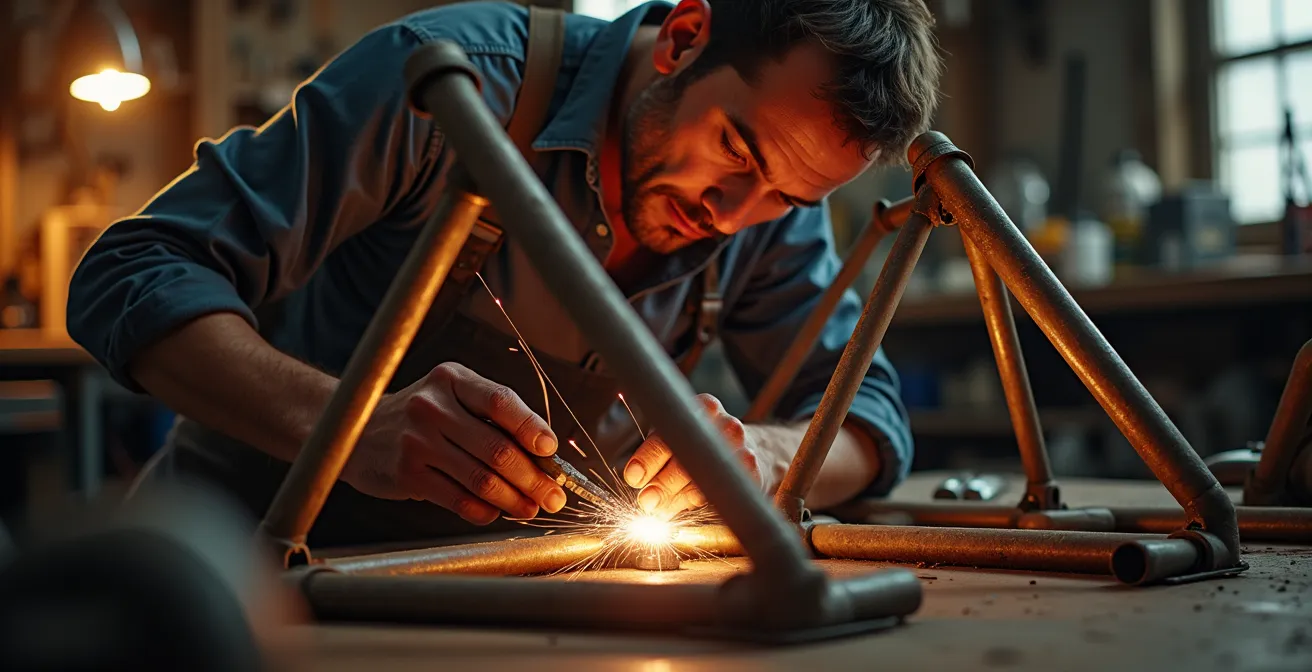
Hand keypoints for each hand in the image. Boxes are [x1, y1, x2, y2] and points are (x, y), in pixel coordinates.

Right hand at [343, 362, 566, 523]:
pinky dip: (483, 510)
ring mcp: (416, 442)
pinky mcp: (406, 474)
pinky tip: (496, 512)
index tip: (551, 450)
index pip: (500, 401)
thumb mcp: (451, 396)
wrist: (356, 429)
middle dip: (533, 477)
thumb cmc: (421, 415)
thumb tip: (544, 454)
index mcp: (451, 379)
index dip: (531, 427)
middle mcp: (432, 407)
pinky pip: (457, 499)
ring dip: (514, 500)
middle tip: (554, 496)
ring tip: (532, 508)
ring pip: (480, 479)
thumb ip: (491, 416)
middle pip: (496, 448)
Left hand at [622, 393, 763, 518]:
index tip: (634, 477)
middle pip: (687, 457)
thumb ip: (657, 457)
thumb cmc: (705, 444)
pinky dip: (700, 503)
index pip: (670, 431)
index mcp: (703, 407)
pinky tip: (689, 504)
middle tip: (646, 501)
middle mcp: (725, 425)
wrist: (755, 449)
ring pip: (704, 479)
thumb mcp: (680, 437)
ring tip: (662, 509)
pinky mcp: (753, 474)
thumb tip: (644, 495)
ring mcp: (743, 449)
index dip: (648, 457)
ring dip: (677, 498)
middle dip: (661, 483)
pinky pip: (720, 494)